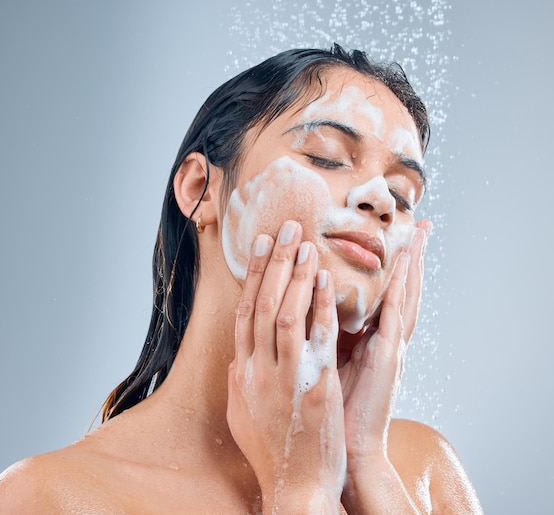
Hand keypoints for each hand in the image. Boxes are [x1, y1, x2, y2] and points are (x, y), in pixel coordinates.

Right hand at [227, 220, 345, 514]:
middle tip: (285, 228)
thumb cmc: (271, 451)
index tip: (259, 246)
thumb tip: (238, 354)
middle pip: (263, 305)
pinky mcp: (316, 386)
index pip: (244, 314)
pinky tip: (326, 281)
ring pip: (286, 314)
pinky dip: (320, 305)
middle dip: (274, 263)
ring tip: (306, 244)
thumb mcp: (242, 414)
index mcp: (241, 374)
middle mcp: (259, 370)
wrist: (295, 486)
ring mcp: (286, 377)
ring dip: (296, 276)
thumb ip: (238, 380)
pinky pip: (317, 338)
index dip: (252, 277)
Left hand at [337, 220, 430, 509]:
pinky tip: (405, 266)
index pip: (375, 295)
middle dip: (407, 257)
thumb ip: (315, 340)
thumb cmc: (328, 410)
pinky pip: (395, 316)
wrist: (344, 451)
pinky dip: (399, 290)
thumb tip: (292, 317)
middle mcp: (381, 340)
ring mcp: (388, 348)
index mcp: (365, 340)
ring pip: (402, 296)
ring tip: (419, 233)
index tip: (386, 239)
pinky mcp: (388, 358)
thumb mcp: (320, 366)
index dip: (383, 267)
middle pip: (397, 290)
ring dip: (411, 264)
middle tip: (419, 224)